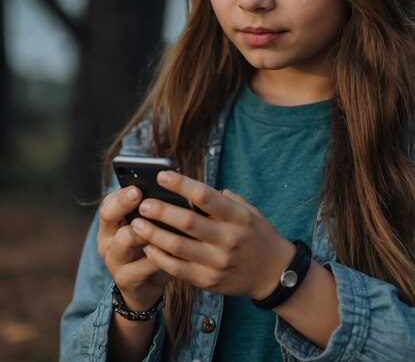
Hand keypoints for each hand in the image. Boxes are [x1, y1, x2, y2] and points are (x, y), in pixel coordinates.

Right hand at [97, 186, 169, 310]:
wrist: (145, 289)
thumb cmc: (150, 248)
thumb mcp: (148, 228)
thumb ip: (153, 210)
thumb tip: (173, 188)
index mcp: (111, 222)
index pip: (109, 200)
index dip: (122, 193)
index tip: (137, 187)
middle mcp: (107, 239)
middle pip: (108, 215)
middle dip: (124, 203)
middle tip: (140, 197)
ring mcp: (113, 259)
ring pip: (124, 239)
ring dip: (144, 230)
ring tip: (160, 224)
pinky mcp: (125, 279)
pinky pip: (144, 264)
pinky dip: (160, 255)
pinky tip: (174, 250)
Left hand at [131, 171, 294, 299]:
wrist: (274, 274)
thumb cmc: (256, 234)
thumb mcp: (248, 211)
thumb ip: (223, 199)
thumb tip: (191, 187)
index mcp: (238, 216)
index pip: (204, 196)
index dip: (181, 184)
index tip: (161, 175)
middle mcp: (228, 239)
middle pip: (187, 222)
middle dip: (161, 211)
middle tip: (143, 203)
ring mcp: (218, 262)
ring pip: (177, 247)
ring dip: (153, 234)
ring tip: (136, 224)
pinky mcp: (209, 281)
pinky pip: (177, 269)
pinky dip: (159, 258)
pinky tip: (147, 247)